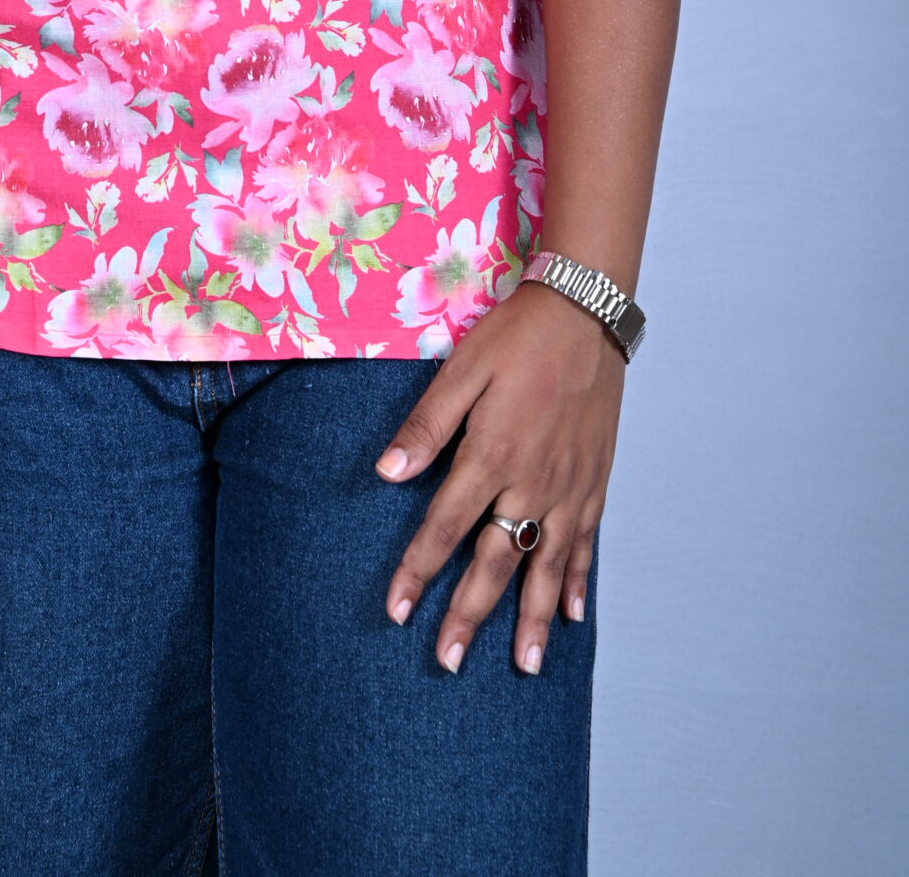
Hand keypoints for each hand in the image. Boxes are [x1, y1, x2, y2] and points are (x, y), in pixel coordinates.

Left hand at [374, 280, 622, 673]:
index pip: (445, 528)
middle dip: (469, 615)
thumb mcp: (462, 370)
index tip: (396, 611)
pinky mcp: (595, 483)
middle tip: (448, 662)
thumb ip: (426, 426)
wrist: (586, 313)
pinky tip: (571, 615)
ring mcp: (569, 489)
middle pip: (495, 563)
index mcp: (492, 456)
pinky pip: (585, 546)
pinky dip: (577, 583)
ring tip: (523, 666)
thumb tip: (385, 474)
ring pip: (547, 568)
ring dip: (533, 620)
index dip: (418, 572)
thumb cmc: (517, 337)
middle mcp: (532, 484)